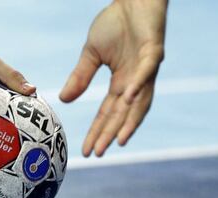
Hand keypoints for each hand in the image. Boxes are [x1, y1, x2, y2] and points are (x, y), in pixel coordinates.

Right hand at [60, 0, 166, 155]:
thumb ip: (80, 77)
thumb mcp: (91, 54)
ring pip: (139, 103)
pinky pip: (146, 73)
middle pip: (122, 116)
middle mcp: (135, 83)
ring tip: (118, 141)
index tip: (86, 151)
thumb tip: (64, 100)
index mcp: (121, 84)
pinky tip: (127, 100)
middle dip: (109, 135)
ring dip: (128, 122)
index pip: (107, 114)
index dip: (96, 132)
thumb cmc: (115, 22)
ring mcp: (146, 71)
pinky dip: (138, 86)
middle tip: (98, 154)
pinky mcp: (154, 53)